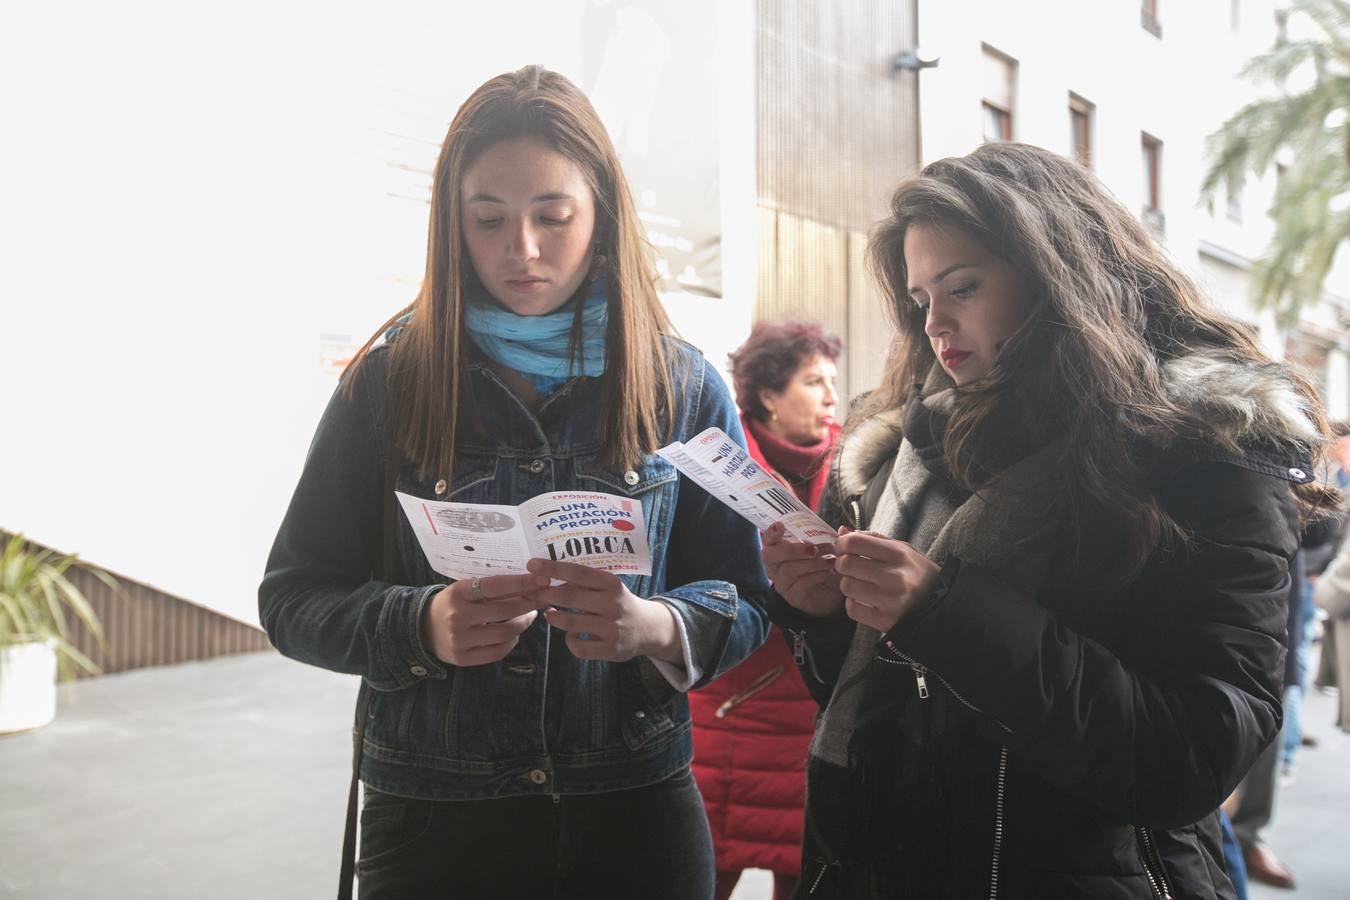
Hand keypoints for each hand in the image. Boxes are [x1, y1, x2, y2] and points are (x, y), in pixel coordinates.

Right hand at [422, 573, 549, 665]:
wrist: (421, 628)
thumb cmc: (451, 603)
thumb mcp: (465, 589)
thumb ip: (491, 588)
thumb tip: (529, 583)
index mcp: (458, 593)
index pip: (496, 586)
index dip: (522, 583)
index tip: (543, 580)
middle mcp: (458, 616)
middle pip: (505, 611)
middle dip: (528, 604)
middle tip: (541, 599)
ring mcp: (460, 640)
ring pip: (504, 633)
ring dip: (522, 624)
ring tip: (529, 616)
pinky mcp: (462, 658)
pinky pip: (497, 652)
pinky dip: (511, 642)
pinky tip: (514, 634)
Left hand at [527, 559, 680, 662]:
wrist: (648, 628)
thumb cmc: (618, 603)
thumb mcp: (607, 588)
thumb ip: (583, 584)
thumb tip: (548, 578)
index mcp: (611, 584)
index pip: (579, 573)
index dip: (554, 568)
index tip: (532, 564)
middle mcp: (613, 604)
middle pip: (570, 598)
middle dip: (546, 595)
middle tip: (532, 593)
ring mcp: (612, 628)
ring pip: (571, 624)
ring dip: (554, 619)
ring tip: (549, 614)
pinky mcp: (610, 649)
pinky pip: (579, 647)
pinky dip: (570, 641)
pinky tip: (571, 635)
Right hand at [761, 521, 844, 616]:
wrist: (832, 595)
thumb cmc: (823, 567)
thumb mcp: (826, 549)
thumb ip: (831, 538)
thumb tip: (842, 529)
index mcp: (780, 550)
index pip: (767, 539)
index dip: (771, 533)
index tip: (780, 525)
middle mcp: (776, 566)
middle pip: (769, 556)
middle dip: (791, 550)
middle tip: (814, 549)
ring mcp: (782, 583)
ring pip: (788, 570)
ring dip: (812, 563)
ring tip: (831, 561)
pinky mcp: (794, 597)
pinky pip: (801, 584)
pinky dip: (817, 575)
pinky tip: (829, 572)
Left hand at [833, 530, 939, 632]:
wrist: (942, 607)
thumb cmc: (918, 574)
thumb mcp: (904, 550)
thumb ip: (873, 538)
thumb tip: (841, 532)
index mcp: (900, 554)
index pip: (854, 542)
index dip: (842, 544)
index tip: (843, 548)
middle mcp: (895, 576)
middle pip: (846, 564)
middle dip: (842, 564)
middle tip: (849, 567)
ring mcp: (890, 600)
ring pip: (847, 586)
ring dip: (849, 584)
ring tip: (861, 584)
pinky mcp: (885, 621)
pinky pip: (852, 608)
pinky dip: (854, 604)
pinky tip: (865, 600)